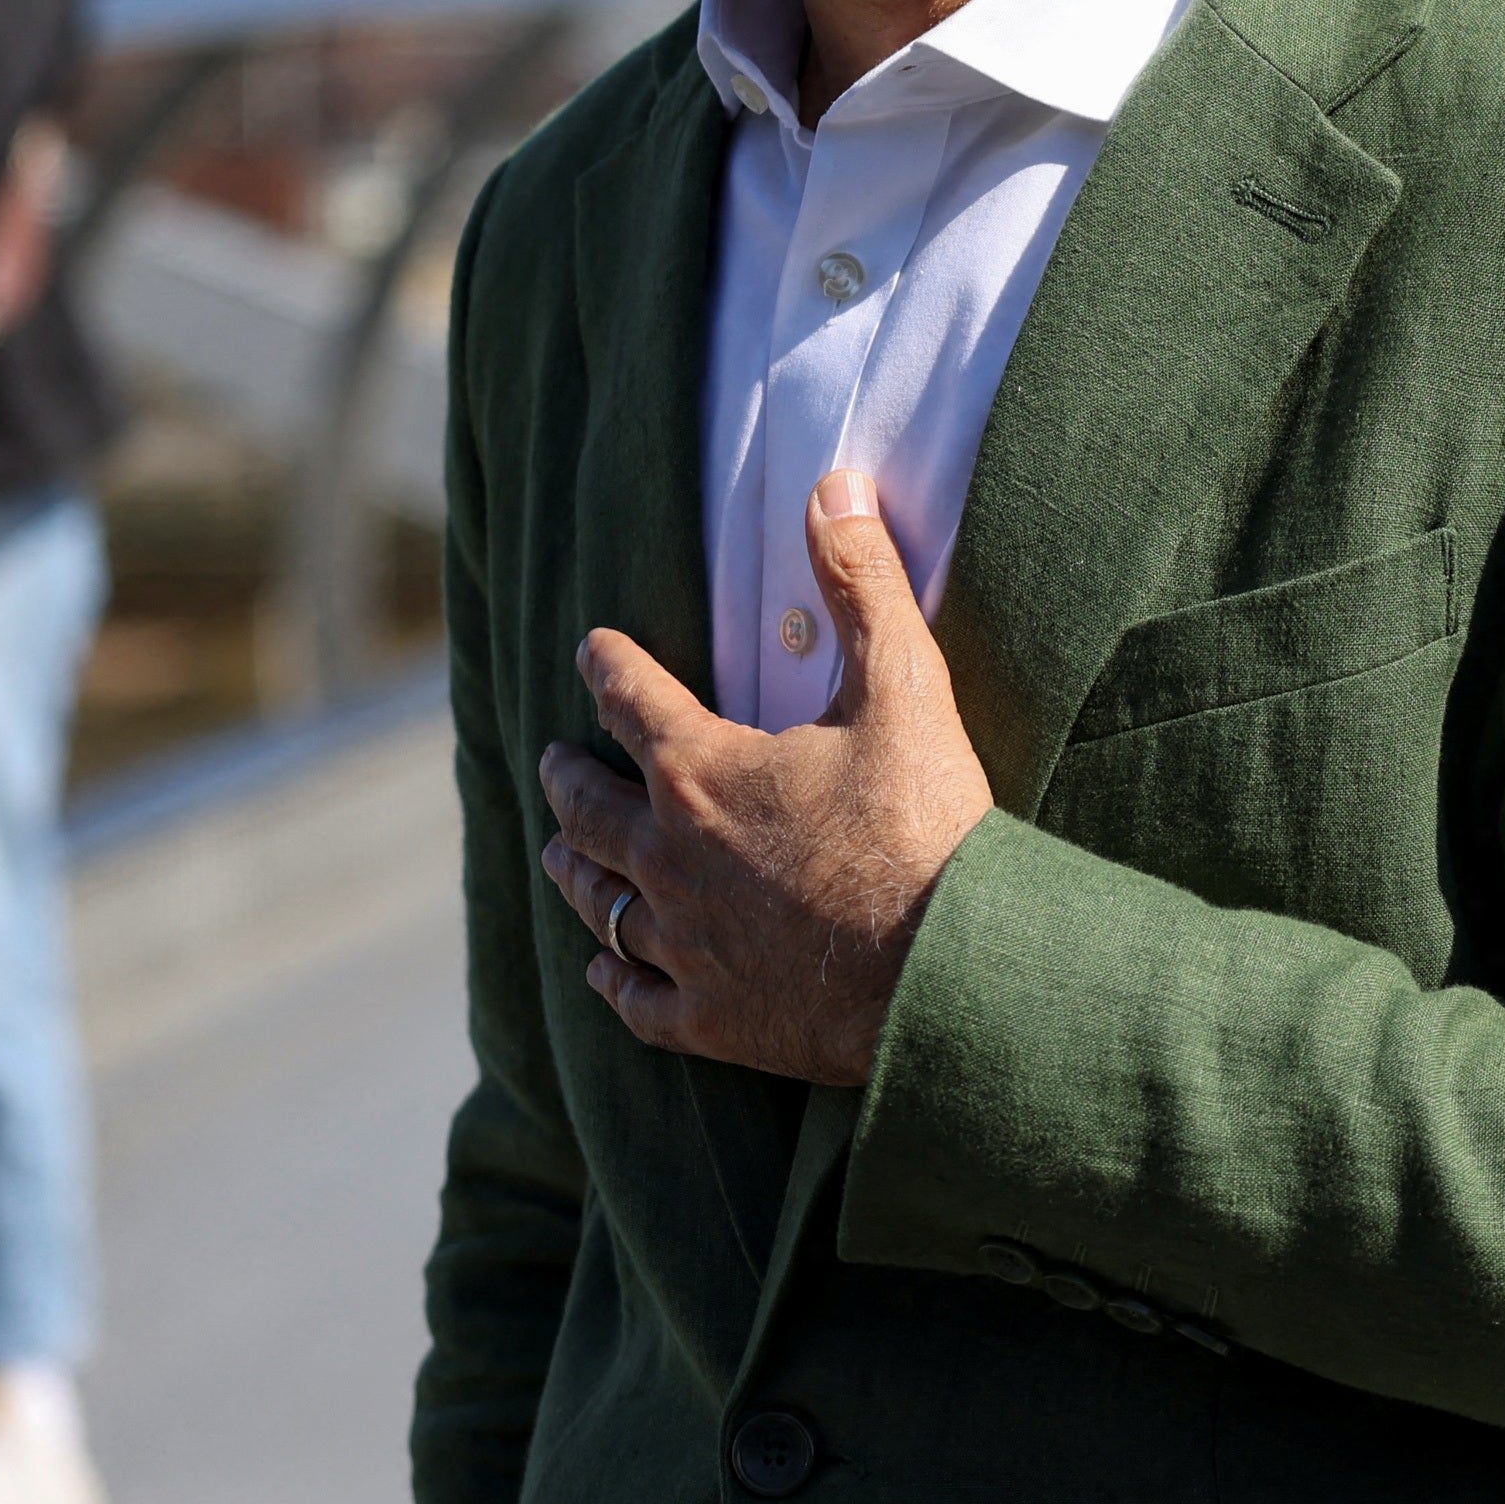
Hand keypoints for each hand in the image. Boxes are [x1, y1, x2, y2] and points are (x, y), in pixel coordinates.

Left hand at [537, 469, 995, 1086]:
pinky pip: (633, 996)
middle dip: (567, 777)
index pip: (630, 700)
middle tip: (554, 762)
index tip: (592, 650)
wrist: (949, 970)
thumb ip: (863, 583)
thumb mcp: (904, 685)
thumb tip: (836, 485)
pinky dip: (611, 973)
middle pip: (587, 809)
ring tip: (560, 851)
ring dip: (573, 867)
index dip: (608, 666)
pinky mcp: (710, 1018)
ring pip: (596, 899)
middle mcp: (669, 855)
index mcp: (702, 770)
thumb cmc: (927, 824)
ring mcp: (683, 944)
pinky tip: (602, 965)